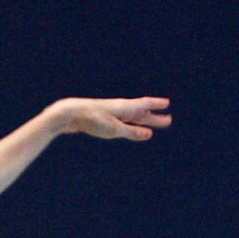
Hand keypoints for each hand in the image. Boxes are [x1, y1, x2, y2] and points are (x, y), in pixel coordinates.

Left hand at [49, 97, 170, 140]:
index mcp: (125, 107)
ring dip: (143, 122)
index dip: (156, 105)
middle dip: (154, 118)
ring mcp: (111, 114)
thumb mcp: (114, 129)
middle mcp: (120, 109)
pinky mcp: (103, 120)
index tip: (167, 103)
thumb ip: (132, 132)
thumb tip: (149, 134)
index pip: (145, 104)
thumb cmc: (93, 120)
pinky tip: (130, 129)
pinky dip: (130, 126)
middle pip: (141, 114)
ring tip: (152, 126)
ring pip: (132, 118)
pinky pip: (122, 123)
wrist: (70, 114)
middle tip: (168, 120)